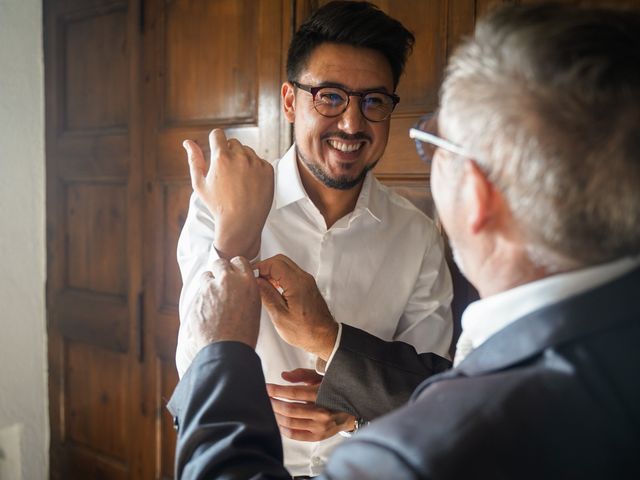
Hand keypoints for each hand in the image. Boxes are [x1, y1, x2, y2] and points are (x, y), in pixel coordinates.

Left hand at [183, 256, 260, 351]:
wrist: (227, 350)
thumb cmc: (245, 332)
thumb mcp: (254, 305)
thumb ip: (245, 289)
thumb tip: (239, 284)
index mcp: (246, 281)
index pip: (238, 260)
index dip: (235, 268)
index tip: (234, 274)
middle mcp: (227, 281)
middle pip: (219, 263)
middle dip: (220, 271)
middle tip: (222, 284)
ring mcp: (209, 290)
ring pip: (206, 277)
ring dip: (209, 284)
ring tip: (215, 300)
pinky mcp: (196, 300)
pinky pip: (198, 295)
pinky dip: (203, 301)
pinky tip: (209, 314)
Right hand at [184, 129, 273, 258]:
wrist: (241, 223)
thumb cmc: (218, 205)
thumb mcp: (200, 184)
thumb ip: (194, 160)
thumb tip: (187, 142)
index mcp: (221, 158)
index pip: (217, 134)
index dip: (215, 141)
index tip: (216, 151)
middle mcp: (240, 157)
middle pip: (233, 142)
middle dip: (229, 153)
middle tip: (227, 174)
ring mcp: (256, 163)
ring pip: (247, 151)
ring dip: (243, 160)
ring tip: (239, 181)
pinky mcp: (268, 170)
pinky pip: (260, 161)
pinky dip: (255, 169)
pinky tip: (250, 184)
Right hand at [254, 254, 338, 359]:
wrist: (325, 337)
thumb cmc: (305, 331)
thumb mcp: (280, 316)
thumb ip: (267, 295)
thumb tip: (255, 281)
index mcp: (297, 284)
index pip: (274, 263)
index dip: (260, 267)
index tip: (251, 276)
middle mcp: (304, 278)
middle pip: (280, 260)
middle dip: (265, 267)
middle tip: (255, 280)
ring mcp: (307, 281)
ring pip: (285, 265)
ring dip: (272, 272)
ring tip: (263, 287)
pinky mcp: (307, 285)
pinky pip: (291, 273)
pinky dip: (279, 276)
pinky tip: (273, 289)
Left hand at [266, 369, 355, 441]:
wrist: (353, 412)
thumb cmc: (335, 391)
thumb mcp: (322, 378)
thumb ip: (302, 375)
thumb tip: (283, 376)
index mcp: (322, 394)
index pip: (294, 393)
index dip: (277, 391)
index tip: (266, 387)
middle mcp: (322, 411)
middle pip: (289, 409)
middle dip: (273, 403)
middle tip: (265, 398)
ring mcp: (320, 426)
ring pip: (290, 422)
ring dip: (276, 415)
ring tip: (270, 408)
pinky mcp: (318, 436)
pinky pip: (295, 435)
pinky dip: (283, 429)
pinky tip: (278, 421)